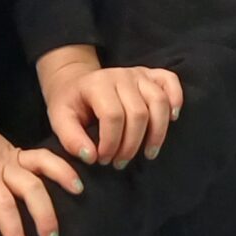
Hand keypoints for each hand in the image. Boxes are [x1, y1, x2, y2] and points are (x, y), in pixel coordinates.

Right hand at [0, 108, 82, 235]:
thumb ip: (8, 166)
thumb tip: (24, 192)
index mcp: (13, 157)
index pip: (45, 160)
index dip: (63, 172)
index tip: (80, 189)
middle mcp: (3, 166)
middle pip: (32, 189)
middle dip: (45, 216)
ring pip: (5, 204)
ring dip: (15, 233)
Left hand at [38, 45, 182, 167]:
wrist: (76, 83)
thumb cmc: (70, 104)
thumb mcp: (60, 120)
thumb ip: (70, 139)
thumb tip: (91, 157)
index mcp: (97, 84)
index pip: (113, 116)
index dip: (111, 143)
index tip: (103, 160)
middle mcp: (121, 75)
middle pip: (138, 113)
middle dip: (131, 144)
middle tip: (120, 162)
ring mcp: (138, 73)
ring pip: (159, 102)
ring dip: (157, 133)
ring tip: (148, 154)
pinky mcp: (150, 74)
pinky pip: (170, 81)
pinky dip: (176, 98)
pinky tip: (173, 119)